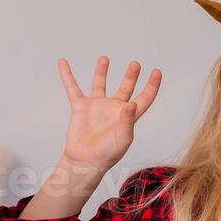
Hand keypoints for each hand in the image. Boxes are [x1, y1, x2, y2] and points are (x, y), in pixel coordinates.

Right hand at [56, 57, 160, 172]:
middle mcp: (113, 109)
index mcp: (128, 116)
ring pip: (100, 84)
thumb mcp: (123, 138)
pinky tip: (63, 63)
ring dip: (102, 71)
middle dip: (131, 76)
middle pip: (125, 88)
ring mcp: (97, 107)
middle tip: (135, 64)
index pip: (144, 97)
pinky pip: (72, 88)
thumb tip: (133, 103)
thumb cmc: (107, 154)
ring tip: (105, 58)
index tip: (157, 71)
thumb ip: (128, 120)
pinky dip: (67, 75)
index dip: (152, 85)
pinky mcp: (80, 107)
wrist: (85, 161)